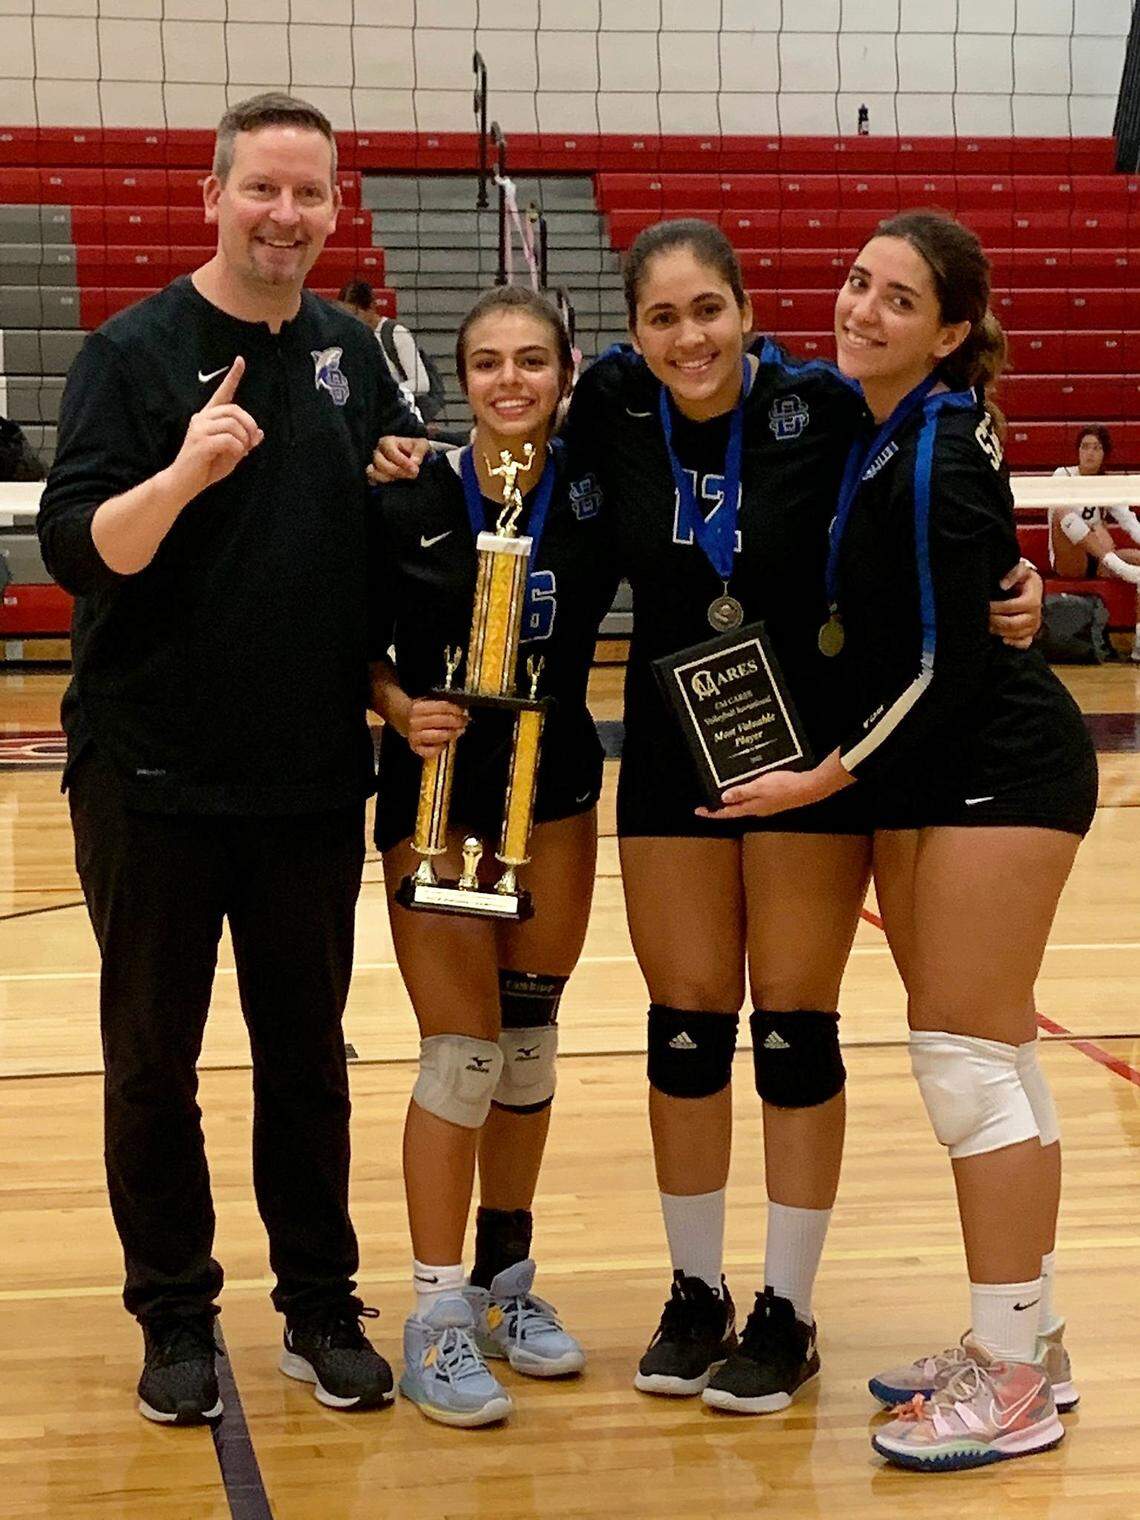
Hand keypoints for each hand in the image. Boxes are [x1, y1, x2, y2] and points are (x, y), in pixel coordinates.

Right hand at [167, 358, 261, 500]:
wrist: (184, 483)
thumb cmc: (206, 467)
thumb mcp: (230, 454)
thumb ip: (243, 442)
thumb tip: (259, 433)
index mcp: (208, 417)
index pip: (222, 393)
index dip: (233, 377)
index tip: (240, 360)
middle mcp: (202, 418)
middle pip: (234, 410)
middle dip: (249, 426)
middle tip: (251, 442)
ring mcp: (199, 429)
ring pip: (233, 425)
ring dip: (244, 441)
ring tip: (240, 452)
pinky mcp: (200, 442)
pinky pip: (229, 440)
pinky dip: (237, 450)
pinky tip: (233, 456)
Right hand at [367, 435, 429, 483]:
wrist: (413, 458)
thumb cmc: (415, 449)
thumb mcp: (421, 445)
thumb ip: (419, 451)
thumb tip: (415, 462)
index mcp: (387, 442)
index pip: (390, 451)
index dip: (402, 461)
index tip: (415, 469)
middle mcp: (378, 453)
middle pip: (379, 462)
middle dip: (396, 471)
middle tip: (412, 475)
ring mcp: (374, 465)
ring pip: (373, 473)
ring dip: (388, 478)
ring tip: (403, 480)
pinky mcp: (374, 476)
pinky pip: (372, 481)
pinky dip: (381, 484)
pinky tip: (394, 485)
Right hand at [404, 698, 468, 758]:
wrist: (405, 719)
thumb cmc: (422, 712)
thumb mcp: (430, 702)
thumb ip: (444, 706)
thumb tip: (462, 710)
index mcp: (418, 707)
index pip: (441, 707)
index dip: (455, 709)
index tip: (463, 711)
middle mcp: (414, 722)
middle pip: (441, 721)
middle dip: (456, 721)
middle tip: (464, 722)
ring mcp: (414, 736)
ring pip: (438, 736)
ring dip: (451, 734)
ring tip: (458, 731)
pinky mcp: (415, 748)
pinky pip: (431, 751)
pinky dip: (440, 748)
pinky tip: (445, 743)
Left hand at [695, 749, 851, 820]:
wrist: (809, 788)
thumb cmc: (785, 786)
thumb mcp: (760, 786)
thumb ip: (742, 793)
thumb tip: (723, 799)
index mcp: (752, 808)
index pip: (727, 813)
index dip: (712, 812)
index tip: (698, 811)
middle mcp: (758, 809)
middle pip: (734, 810)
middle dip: (719, 807)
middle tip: (707, 803)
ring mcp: (766, 805)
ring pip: (744, 805)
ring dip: (732, 801)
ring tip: (722, 794)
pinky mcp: (774, 799)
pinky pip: (754, 799)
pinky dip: (745, 795)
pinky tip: (746, 787)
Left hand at [990, 559, 1041, 648]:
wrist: (1033, 590)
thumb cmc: (1025, 580)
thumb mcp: (1022, 571)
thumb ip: (1014, 573)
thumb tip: (1003, 585)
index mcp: (1033, 600)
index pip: (1012, 607)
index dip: (996, 607)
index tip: (985, 604)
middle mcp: (1035, 615)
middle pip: (1011, 624)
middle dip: (994, 621)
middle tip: (981, 617)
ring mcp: (1033, 626)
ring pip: (1013, 635)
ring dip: (998, 631)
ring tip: (986, 624)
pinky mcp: (1031, 634)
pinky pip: (1023, 644)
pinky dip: (1012, 643)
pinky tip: (1002, 638)